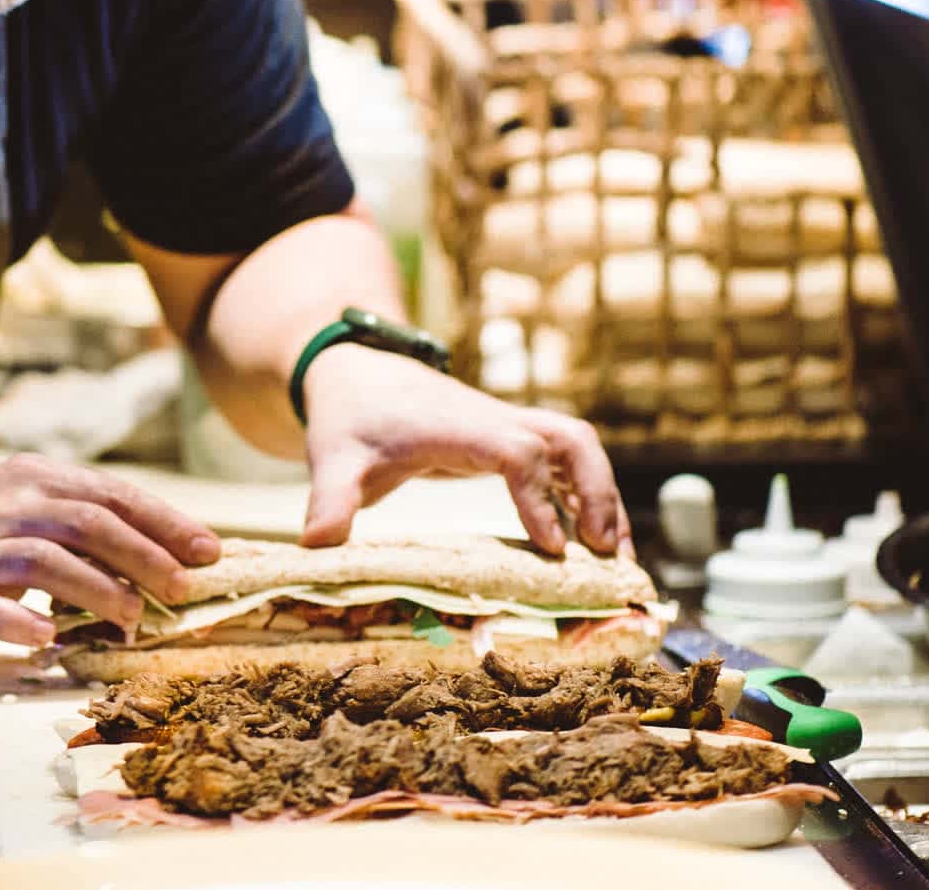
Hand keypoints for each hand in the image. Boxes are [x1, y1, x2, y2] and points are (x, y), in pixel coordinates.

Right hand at [0, 454, 221, 649]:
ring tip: (134, 617)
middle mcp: (8, 504)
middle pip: (88, 522)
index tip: (208, 551)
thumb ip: (90, 524)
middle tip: (184, 588)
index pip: (111, 494)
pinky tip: (48, 637)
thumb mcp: (32, 507)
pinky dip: (18, 622)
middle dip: (144, 556)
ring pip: (45, 561)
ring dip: (97, 589)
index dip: (165, 522)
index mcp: (37, 477)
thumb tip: (172, 555)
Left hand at [298, 345, 628, 557]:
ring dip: (602, 494)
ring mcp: (506, 427)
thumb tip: (316, 545)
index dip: (540, 496)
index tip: (554, 548)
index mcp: (458, 425)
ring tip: (612, 555)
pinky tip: (590, 541)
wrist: (356, 372)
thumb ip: (329, 500)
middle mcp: (494, 420)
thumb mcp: (333, 458)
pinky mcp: (508, 440)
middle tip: (605, 552)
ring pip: (577, 446)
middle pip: (571, 437)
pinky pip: (563, 461)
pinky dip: (584, 495)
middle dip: (597, 491)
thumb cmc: (350, 417)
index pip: (517, 450)